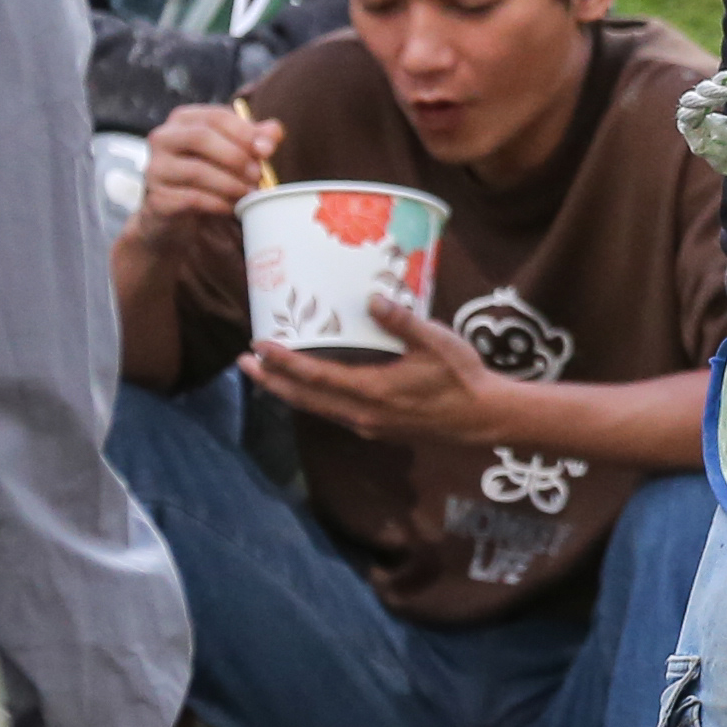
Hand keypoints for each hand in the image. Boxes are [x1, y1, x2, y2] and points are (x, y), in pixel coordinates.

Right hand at [137, 102, 282, 241]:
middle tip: (259, 175)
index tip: (268, 150)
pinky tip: (231, 207)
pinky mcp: (156, 199)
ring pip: (196, 170)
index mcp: (184, 120)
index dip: (244, 131)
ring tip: (250, 193)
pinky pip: (191, 198)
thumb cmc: (209, 174)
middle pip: (200, 137)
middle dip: (236, 156)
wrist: (177, 215)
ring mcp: (155, 169)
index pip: (215, 116)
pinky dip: (218, 203)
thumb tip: (273, 133)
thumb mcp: (233, 152)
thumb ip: (255, 139)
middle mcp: (163, 138)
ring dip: (230, 183)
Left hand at [240, 294, 498, 442]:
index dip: (283, 362)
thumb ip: (401, 320)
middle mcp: (362, 414)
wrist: (483, 417)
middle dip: (271, 381)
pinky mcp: (377, 427)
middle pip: (304, 399)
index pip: (314, 377)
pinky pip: (333, 412)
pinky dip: (312, 397)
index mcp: (372, 392)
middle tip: (244, 362)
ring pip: (316, 408)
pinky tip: (309, 385)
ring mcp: (368, 424)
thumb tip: (371, 298)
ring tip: (267, 372)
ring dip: (288, 391)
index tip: (258, 345)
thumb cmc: (462, 376)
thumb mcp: (435, 341)